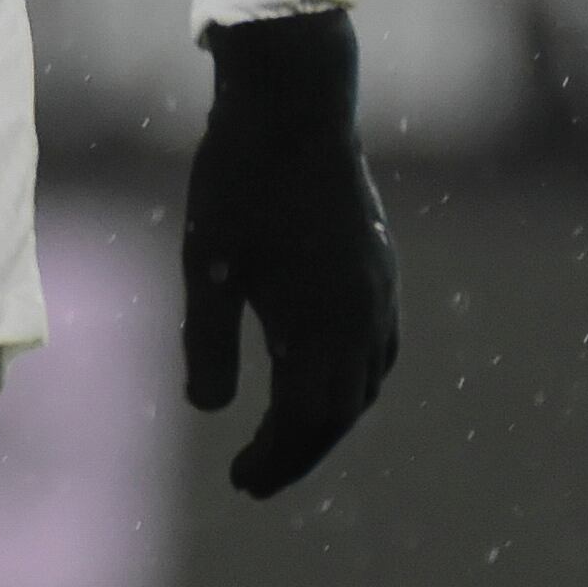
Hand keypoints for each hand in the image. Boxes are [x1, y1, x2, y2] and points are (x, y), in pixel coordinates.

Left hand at [183, 7, 397, 498]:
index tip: (239, 482)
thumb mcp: (207, 266)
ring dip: (330, 417)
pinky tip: (328, 371)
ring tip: (289, 434)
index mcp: (323, 328)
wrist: (294, 104)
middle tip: (256, 477)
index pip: (304, 422)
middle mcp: (365, 318)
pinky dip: (354, 376)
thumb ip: (206, 343)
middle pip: (340, 412)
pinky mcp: (381, 262)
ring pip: (366, 380)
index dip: (273, 459)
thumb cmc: (240, 182)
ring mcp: (380, 288)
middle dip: (298, 449)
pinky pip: (380, 344)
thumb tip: (208, 410)